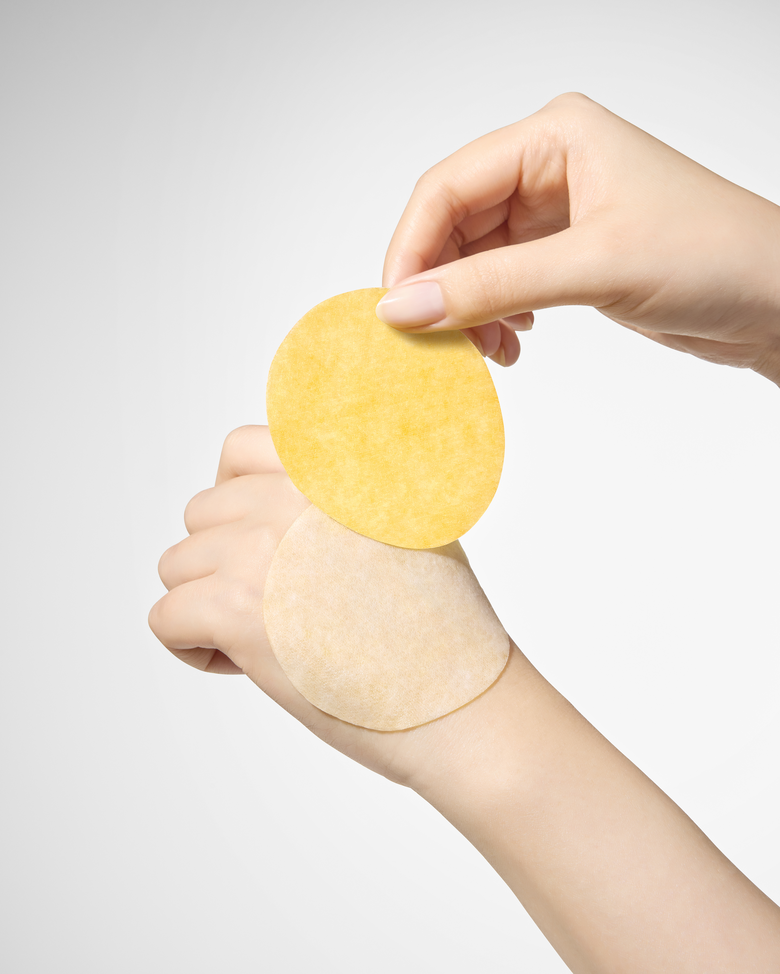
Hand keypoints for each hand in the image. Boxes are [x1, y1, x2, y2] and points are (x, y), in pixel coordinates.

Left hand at [147, 425, 486, 784]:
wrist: (461, 704)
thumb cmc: (442, 633)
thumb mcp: (412, 528)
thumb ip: (346, 498)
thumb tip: (279, 499)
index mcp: (335, 471)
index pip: (240, 448)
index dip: (239, 500)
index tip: (265, 546)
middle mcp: (292, 496)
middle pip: (202, 513)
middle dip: (227, 562)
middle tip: (282, 607)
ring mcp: (261, 547)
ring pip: (177, 565)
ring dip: (209, 604)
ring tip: (272, 638)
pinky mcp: (235, 607)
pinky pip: (165, 618)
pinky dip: (193, 648)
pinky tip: (247, 665)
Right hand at [378, 92, 779, 382]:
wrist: (777, 299)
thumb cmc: (713, 257)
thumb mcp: (593, 267)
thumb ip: (492, 286)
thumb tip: (404, 307)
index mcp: (554, 138)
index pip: (448, 187)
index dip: (412, 248)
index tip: (395, 311)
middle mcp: (550, 167)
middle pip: (455, 224)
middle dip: (440, 286)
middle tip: (435, 341)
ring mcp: (559, 213)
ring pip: (475, 259)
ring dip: (468, 310)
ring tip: (486, 351)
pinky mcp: (569, 254)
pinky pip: (504, 282)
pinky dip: (496, 317)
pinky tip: (513, 344)